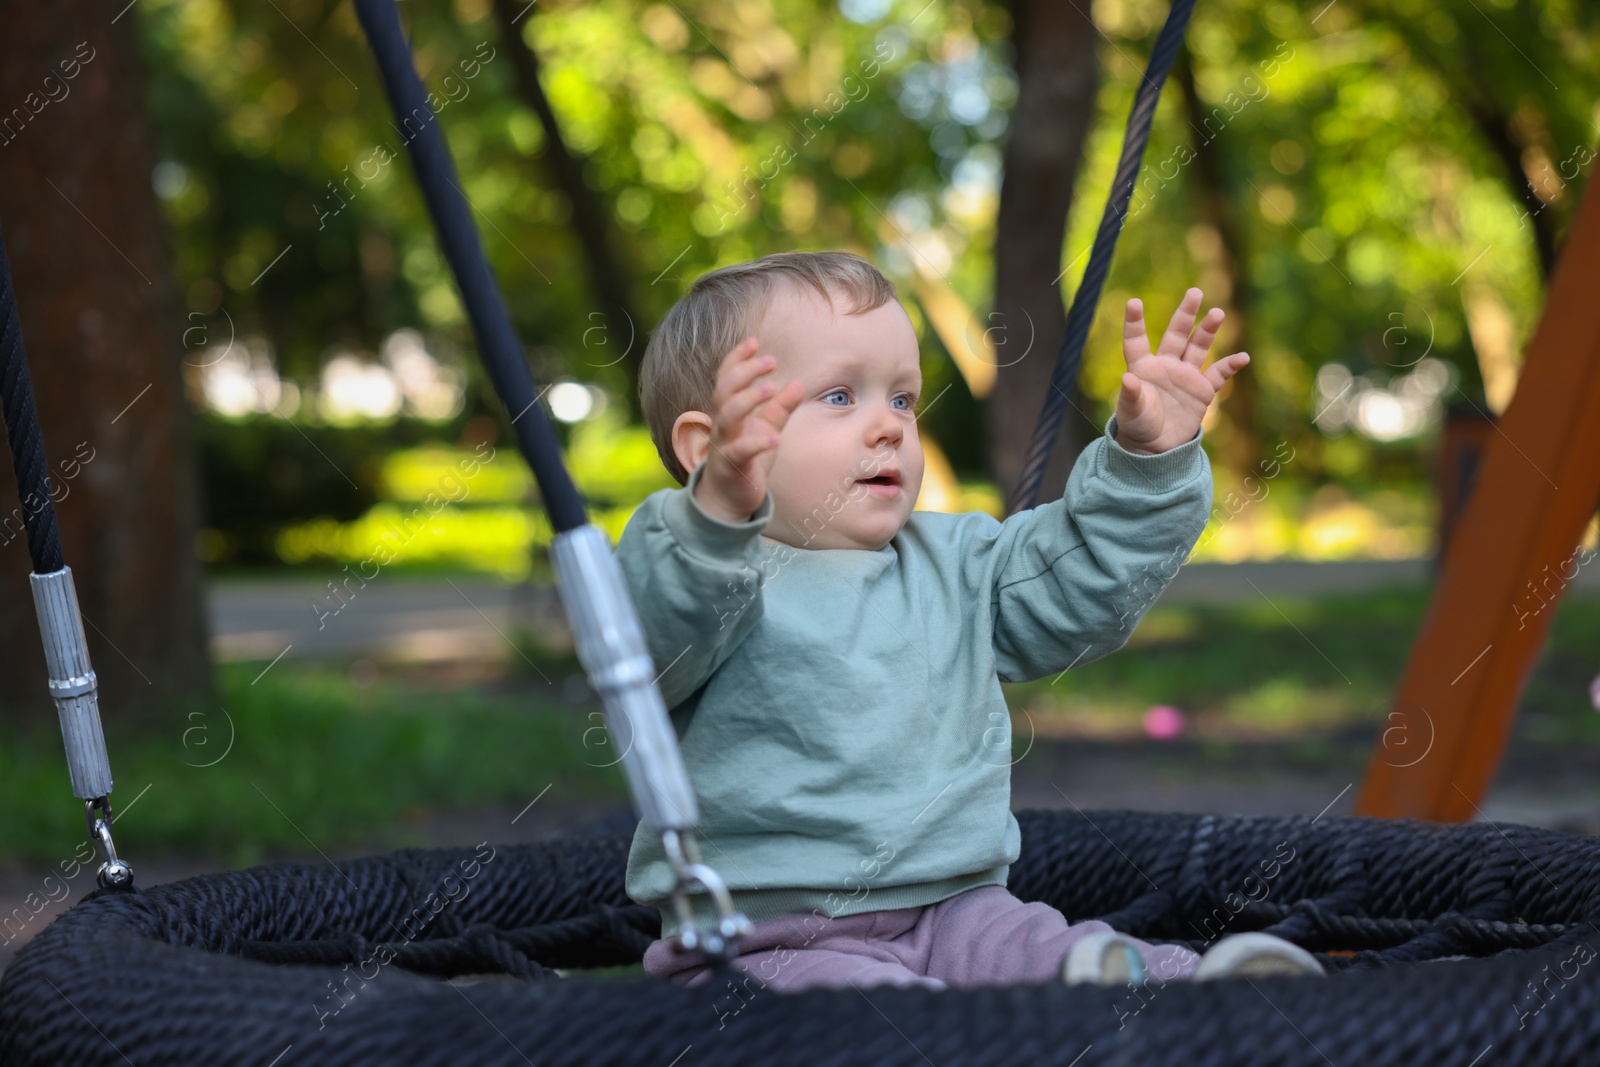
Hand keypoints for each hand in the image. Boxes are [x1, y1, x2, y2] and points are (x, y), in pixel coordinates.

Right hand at [693, 338, 805, 522]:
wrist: (729, 499)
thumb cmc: (747, 460)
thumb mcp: (766, 430)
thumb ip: (780, 409)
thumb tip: (799, 384)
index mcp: (729, 412)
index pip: (727, 378)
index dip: (737, 359)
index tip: (754, 341)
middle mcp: (723, 425)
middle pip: (724, 391)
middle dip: (744, 372)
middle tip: (770, 361)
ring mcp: (724, 445)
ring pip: (727, 417)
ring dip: (748, 399)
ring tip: (771, 388)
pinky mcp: (731, 467)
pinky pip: (740, 452)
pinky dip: (756, 443)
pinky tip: (774, 438)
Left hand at [1115, 287, 1248, 454]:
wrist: (1156, 447)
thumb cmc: (1137, 426)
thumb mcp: (1131, 412)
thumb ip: (1131, 395)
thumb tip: (1127, 378)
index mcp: (1143, 367)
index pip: (1137, 340)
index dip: (1135, 322)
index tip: (1134, 302)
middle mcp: (1165, 366)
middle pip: (1176, 335)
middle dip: (1185, 314)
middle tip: (1195, 292)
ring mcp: (1185, 376)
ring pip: (1198, 347)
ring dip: (1207, 331)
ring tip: (1217, 313)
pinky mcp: (1202, 390)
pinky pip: (1218, 374)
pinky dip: (1230, 366)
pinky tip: (1242, 357)